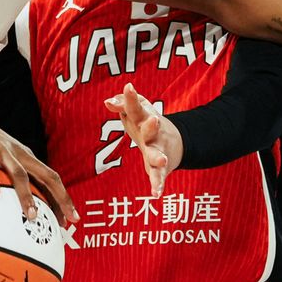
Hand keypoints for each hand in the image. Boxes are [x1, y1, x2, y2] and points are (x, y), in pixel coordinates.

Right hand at [0, 107, 78, 225]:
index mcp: (27, 158)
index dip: (63, 198)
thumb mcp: (5, 159)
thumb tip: (22, 205)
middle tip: (67, 219)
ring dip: (27, 196)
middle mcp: (20, 154)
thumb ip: (13, 178)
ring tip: (32, 215)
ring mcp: (2, 151)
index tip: (71, 218)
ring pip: (20, 174)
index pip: (51, 179)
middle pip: (46, 176)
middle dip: (60, 197)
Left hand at [104, 83, 183, 197]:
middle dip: (152, 125)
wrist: (174, 142)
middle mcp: (152, 134)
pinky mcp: (161, 168)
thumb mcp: (137, 110)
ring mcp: (158, 150)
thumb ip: (122, 104)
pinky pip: (159, 177)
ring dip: (159, 157)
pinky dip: (158, 185)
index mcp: (143, 119)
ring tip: (161, 160)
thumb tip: (107, 102)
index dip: (131, 98)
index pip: (135, 107)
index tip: (129, 87)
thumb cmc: (147, 122)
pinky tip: (156, 195)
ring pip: (157, 154)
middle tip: (154, 119)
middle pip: (151, 129)